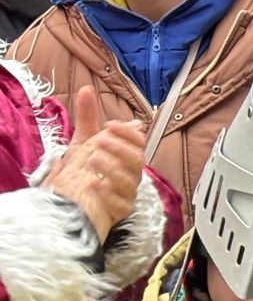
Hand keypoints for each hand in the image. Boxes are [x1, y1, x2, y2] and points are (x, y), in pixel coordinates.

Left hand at [41, 84, 145, 241]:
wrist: (65, 203)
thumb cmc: (78, 174)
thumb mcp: (81, 142)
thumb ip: (87, 117)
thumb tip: (86, 89)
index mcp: (125, 158)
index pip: (138, 142)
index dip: (127, 132)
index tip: (110, 124)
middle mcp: (129, 175)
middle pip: (138, 160)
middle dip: (120, 148)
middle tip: (100, 141)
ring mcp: (125, 194)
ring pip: (131, 180)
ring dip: (112, 167)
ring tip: (92, 160)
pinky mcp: (118, 211)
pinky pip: (121, 202)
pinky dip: (108, 192)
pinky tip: (94, 185)